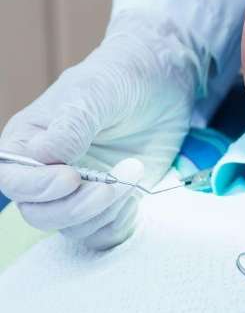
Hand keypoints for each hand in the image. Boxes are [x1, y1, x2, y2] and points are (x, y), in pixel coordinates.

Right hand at [0, 10, 203, 248]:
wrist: (162, 82)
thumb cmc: (120, 78)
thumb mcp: (96, 92)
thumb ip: (72, 125)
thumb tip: (46, 157)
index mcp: (28, 143)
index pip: (12, 180)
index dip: (36, 188)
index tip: (71, 177)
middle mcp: (47, 173)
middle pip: (40, 214)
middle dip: (78, 207)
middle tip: (113, 185)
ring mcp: (80, 191)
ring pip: (73, 228)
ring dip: (105, 212)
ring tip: (132, 174)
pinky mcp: (110, 203)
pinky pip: (103, 234)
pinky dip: (118, 224)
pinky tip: (135, 197)